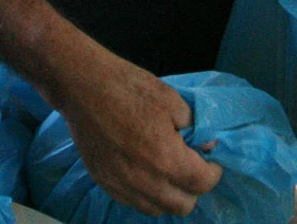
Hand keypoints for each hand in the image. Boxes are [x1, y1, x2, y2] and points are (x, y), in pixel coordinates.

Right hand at [55, 49, 222, 215]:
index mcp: (166, 159)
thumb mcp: (172, 100)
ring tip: (167, 171)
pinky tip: (144, 171)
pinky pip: (133, 202)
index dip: (213, 171)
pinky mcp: (104, 183)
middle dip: (193, 187)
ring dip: (169, 195)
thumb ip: (195, 128)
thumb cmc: (129, 88)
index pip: (203, 184)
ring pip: (157, 210)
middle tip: (191, 165)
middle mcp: (144, 181)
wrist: (83, 87)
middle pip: (183, 206)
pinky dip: (146, 194)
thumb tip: (207, 146)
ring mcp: (121, 186)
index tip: (210, 158)